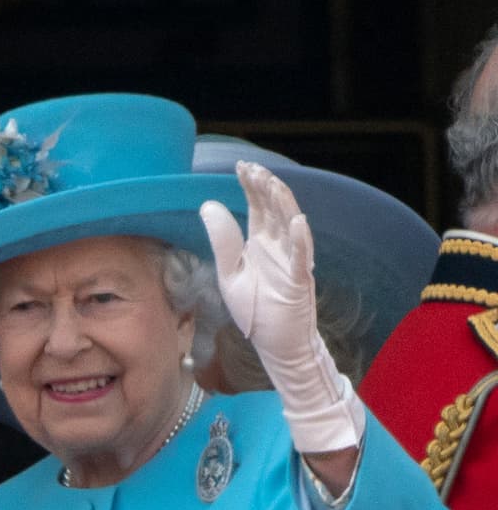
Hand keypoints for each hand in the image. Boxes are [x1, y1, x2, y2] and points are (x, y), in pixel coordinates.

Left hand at [199, 160, 364, 454]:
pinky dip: (301, 239)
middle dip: (264, 188)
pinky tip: (297, 221)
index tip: (241, 165)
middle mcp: (279, 248)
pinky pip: (302, 258)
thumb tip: (208, 205)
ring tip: (271, 183)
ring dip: (282, 204)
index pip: (257, 207)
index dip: (251, 186)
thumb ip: (223, 241)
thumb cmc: (256, 310)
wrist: (276, 344)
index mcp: (261, 244)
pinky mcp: (299, 282)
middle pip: (274, 210)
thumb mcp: (230, 274)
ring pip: (290, 227)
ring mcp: (292, 263)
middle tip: (252, 168)